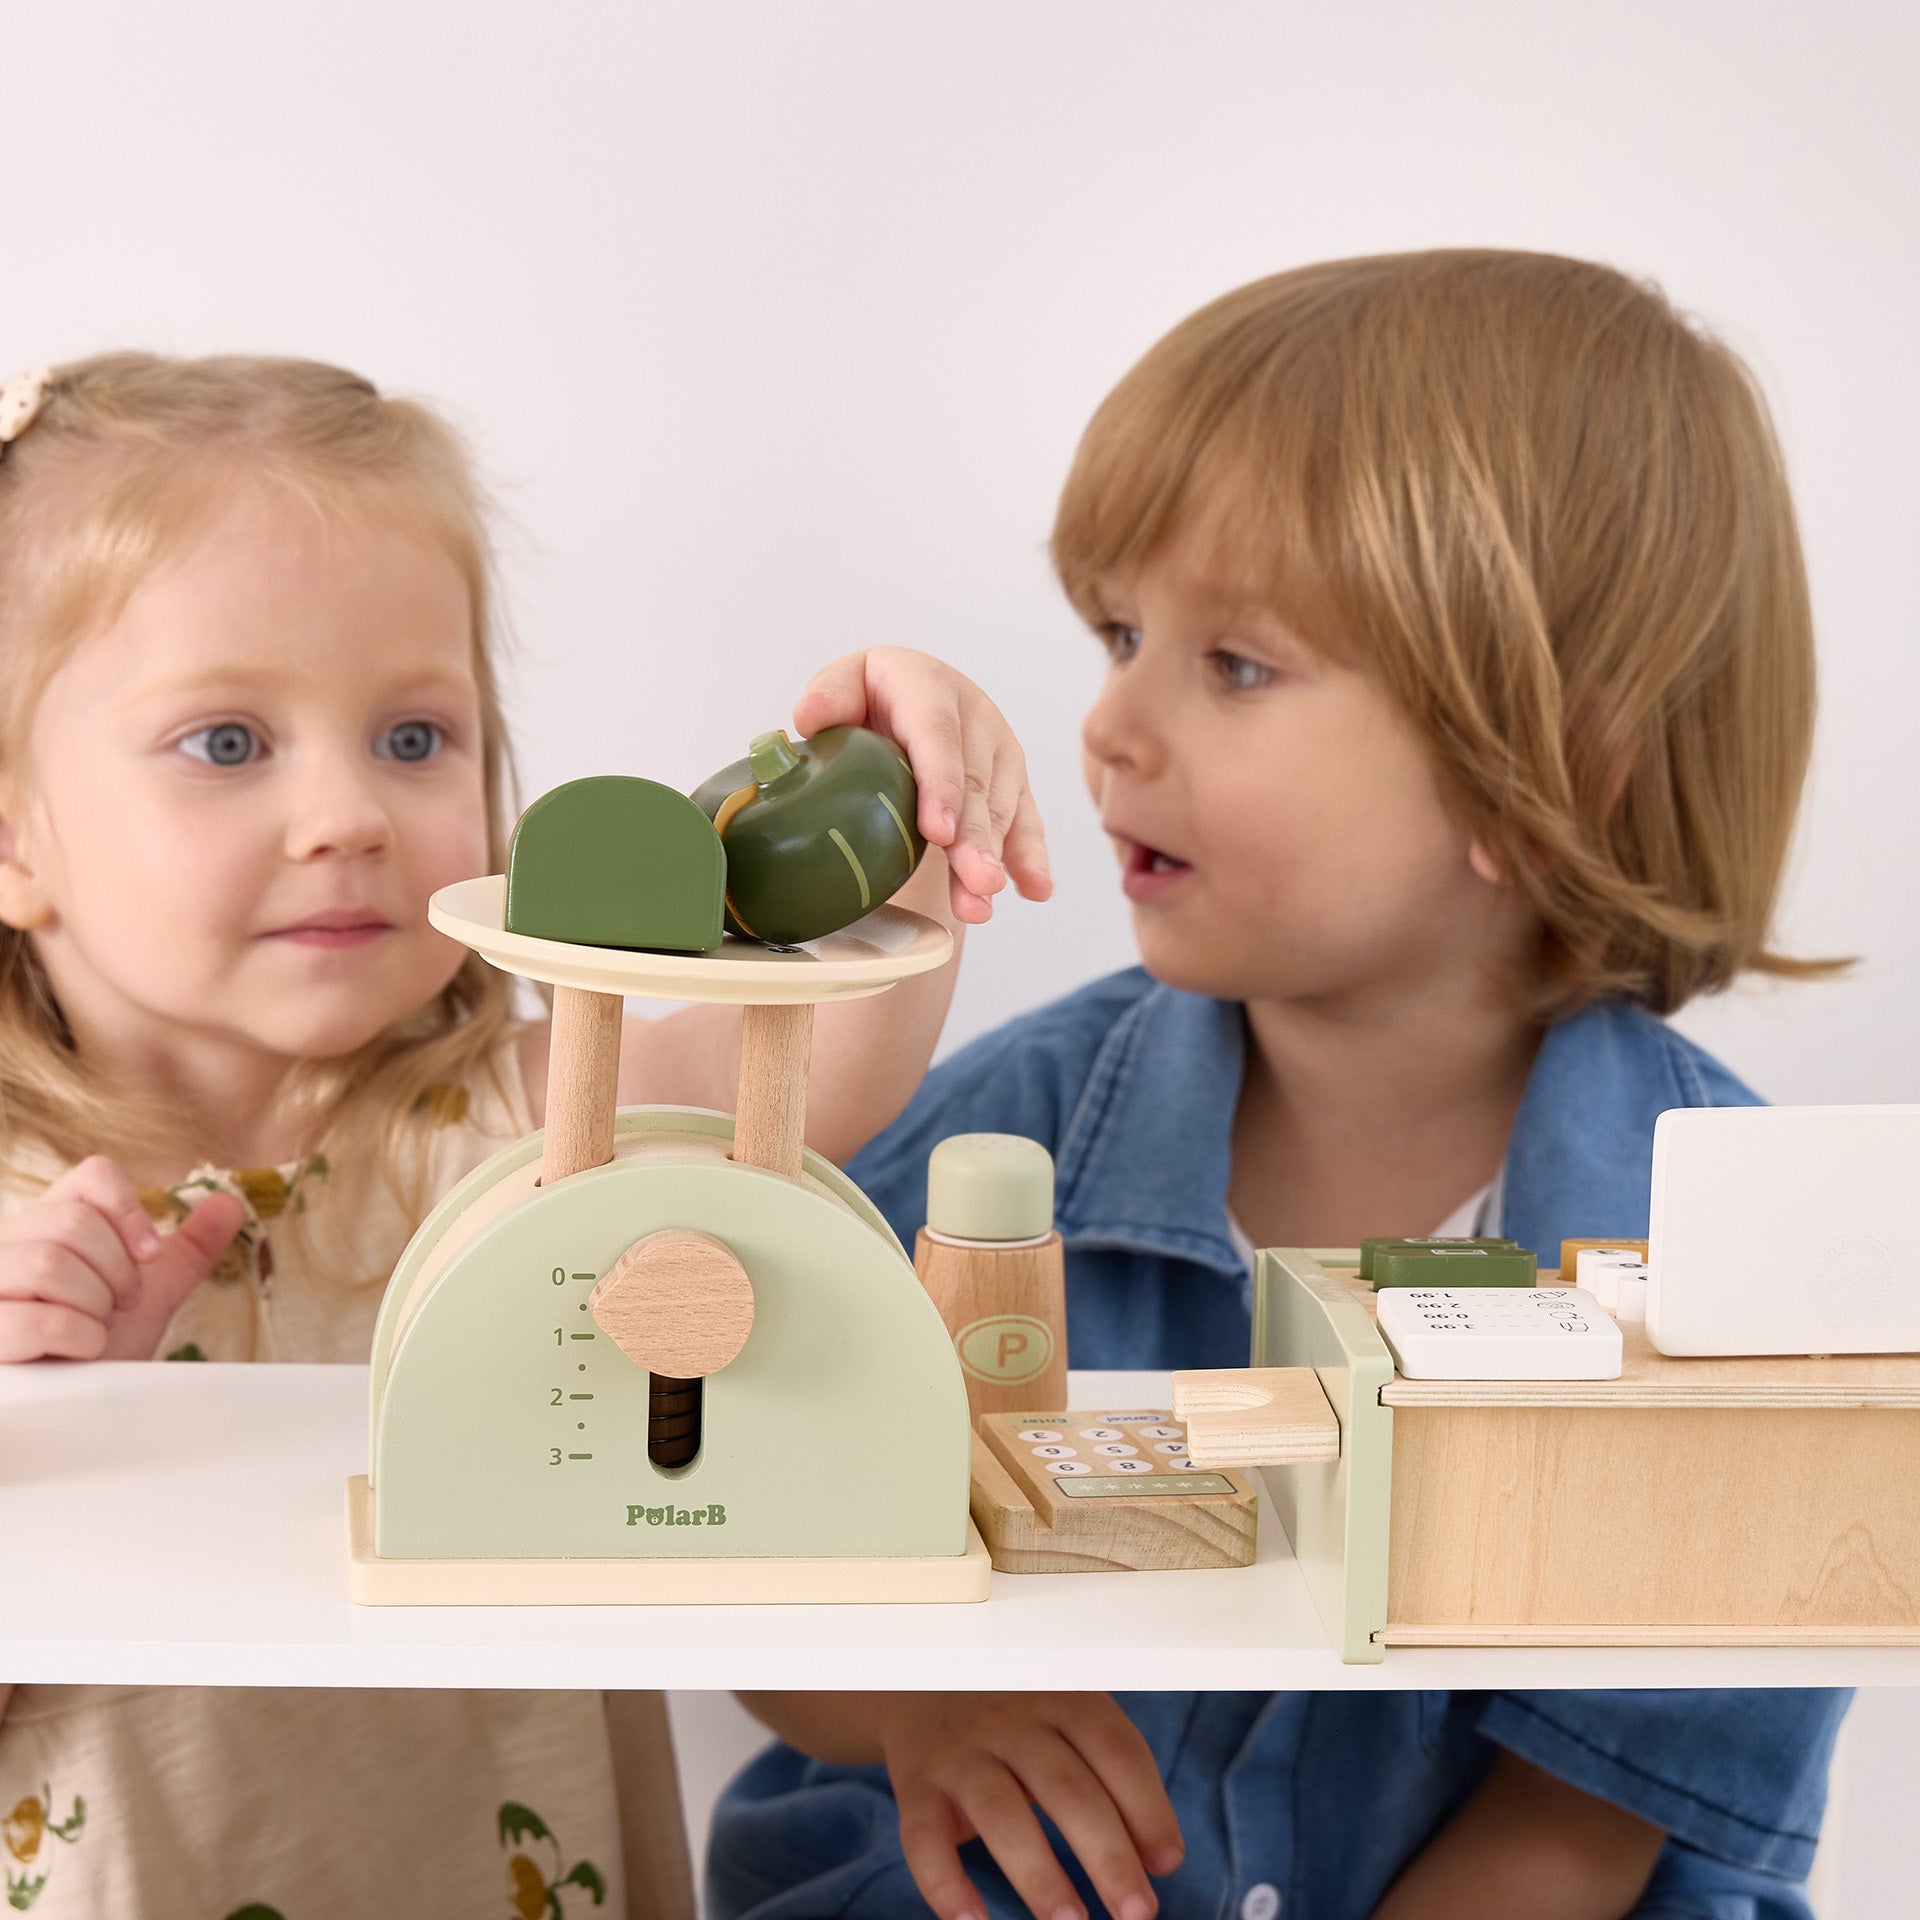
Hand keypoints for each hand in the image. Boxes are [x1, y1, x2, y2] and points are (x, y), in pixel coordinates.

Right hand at [0, 1155, 245, 1362]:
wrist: (72, 1414)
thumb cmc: (100, 1355)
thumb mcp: (150, 1296)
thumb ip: (187, 1251)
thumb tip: (232, 1202)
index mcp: (47, 1225)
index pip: (93, 1174)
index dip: (131, 1211)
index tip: (148, 1255)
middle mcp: (6, 1246)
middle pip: (74, 1220)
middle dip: (117, 1272)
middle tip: (118, 1306)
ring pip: (49, 1263)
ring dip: (94, 1306)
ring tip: (92, 1329)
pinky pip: (38, 1319)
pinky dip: (78, 1339)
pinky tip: (78, 1353)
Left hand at [793, 648, 1052, 924]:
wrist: (906, 699)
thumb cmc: (869, 700)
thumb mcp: (845, 684)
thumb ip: (829, 696)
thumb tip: (811, 718)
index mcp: (928, 685)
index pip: (937, 735)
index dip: (941, 784)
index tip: (938, 831)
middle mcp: (974, 715)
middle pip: (975, 783)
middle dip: (975, 838)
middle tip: (976, 881)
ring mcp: (999, 752)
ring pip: (999, 811)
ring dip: (992, 861)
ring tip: (979, 905)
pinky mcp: (1013, 783)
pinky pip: (1027, 822)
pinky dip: (1031, 859)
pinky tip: (1035, 890)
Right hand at [874, 1692, 1182, 1919]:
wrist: (920, 1687)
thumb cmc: (1017, 1720)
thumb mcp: (1066, 1723)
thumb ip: (1112, 1778)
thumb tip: (1161, 1859)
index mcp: (1061, 1699)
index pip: (1116, 1751)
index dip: (1148, 1809)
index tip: (1166, 1864)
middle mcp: (1011, 1721)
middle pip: (1067, 1788)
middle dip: (1108, 1856)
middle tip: (1137, 1913)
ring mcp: (961, 1753)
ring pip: (1002, 1813)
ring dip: (1040, 1875)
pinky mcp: (918, 1786)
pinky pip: (924, 1839)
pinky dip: (946, 1886)